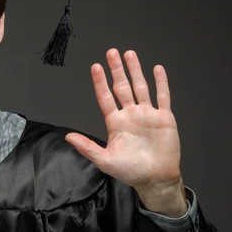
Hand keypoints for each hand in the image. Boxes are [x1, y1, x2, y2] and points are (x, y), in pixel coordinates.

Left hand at [65, 49, 185, 216]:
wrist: (155, 179)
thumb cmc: (130, 171)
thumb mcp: (105, 160)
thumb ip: (87, 147)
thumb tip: (68, 137)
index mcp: (115, 122)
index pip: (106, 97)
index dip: (100, 82)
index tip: (95, 67)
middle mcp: (130, 114)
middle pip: (122, 87)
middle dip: (117, 70)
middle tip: (111, 52)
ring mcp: (147, 114)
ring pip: (140, 87)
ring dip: (135, 71)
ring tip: (129, 54)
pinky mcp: (164, 118)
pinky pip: (162, 96)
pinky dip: (161, 83)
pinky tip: (156, 69)